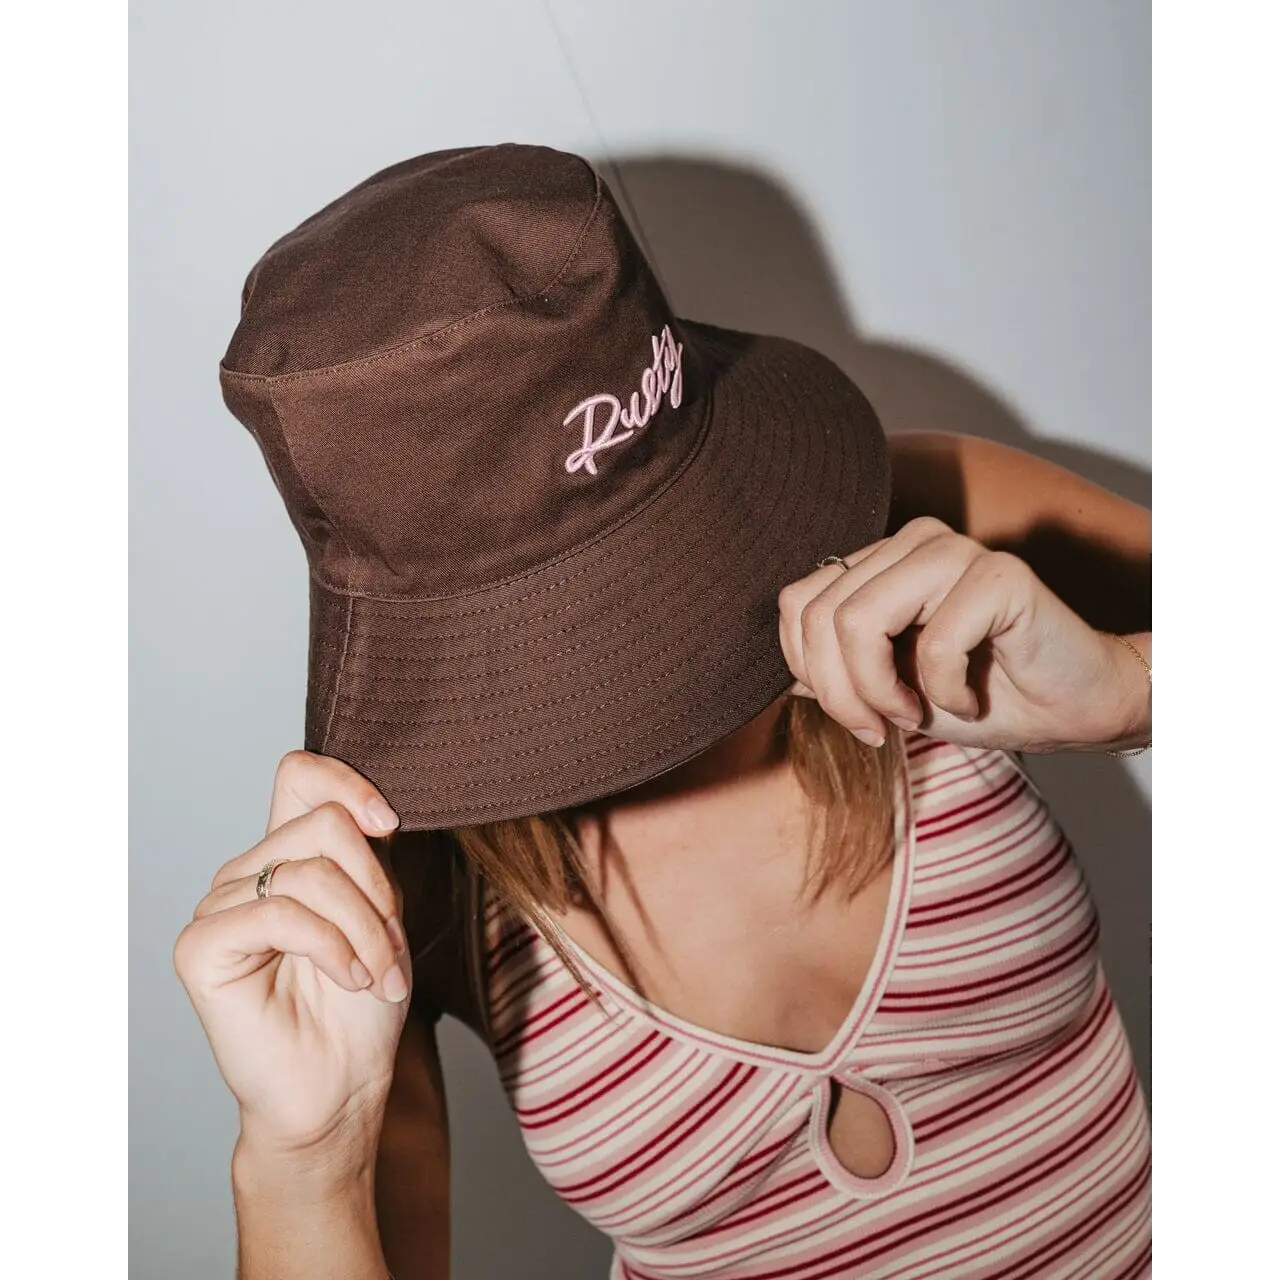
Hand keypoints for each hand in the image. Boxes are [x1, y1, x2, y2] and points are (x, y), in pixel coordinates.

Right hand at [174, 752, 411, 1163]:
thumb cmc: (361, 1007)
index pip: (299, 775)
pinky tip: (348, 979)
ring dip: (366, 929)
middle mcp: (249, 872)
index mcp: (288, 855)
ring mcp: (220, 907)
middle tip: (391, 948)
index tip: (388, 823)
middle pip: (325, 824)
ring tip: (378, 975)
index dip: (348, 781)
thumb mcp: (383, 911)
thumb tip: (373, 808)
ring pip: (312, 871)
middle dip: (377, 889)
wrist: (342, 1086)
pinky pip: (283, 914)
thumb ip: (369, 853)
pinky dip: (333, 947)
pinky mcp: (202, 947)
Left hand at [778, 517, 1150, 752]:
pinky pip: (934, 643)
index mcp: (879, 562)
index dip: (808, 670)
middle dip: (839, 693)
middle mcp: (910, 543)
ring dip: (880, 692)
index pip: (797, 603)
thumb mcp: (889, 693)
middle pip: (820, 616)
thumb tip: (785, 679)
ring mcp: (953, 551)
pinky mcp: (999, 574)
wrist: (1072, 709)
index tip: (853, 717)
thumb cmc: (980, 695)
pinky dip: (945, 693)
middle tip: (877, 729)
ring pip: (859, 622)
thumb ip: (835, 674)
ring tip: (916, 715)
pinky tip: (971, 700)